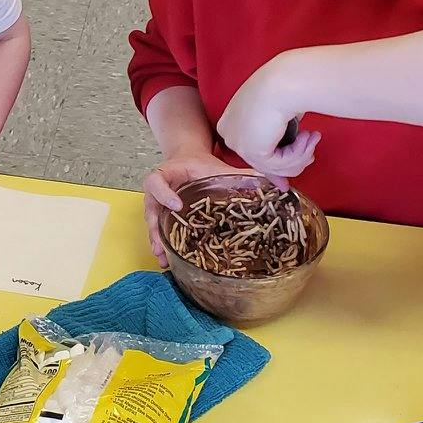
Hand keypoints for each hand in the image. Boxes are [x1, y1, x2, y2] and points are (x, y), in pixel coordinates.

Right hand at [140, 150, 235, 268]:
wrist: (187, 162)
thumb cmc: (199, 165)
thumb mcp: (216, 167)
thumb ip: (240, 173)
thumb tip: (273, 182)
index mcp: (166, 173)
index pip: (156, 181)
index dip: (164, 194)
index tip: (177, 206)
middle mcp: (157, 191)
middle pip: (150, 208)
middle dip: (155, 227)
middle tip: (163, 243)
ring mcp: (157, 205)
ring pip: (152, 223)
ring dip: (156, 241)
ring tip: (163, 258)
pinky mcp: (162, 216)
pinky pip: (158, 230)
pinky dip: (161, 245)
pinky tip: (166, 260)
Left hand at [216, 59, 319, 180]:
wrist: (286, 81)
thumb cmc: (285, 88)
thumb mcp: (279, 118)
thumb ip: (280, 144)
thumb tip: (287, 173)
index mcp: (231, 121)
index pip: (252, 152)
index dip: (275, 165)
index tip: (288, 176)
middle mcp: (229, 133)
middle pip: (263, 163)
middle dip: (293, 161)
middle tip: (312, 151)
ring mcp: (238, 143)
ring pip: (275, 167)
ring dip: (301, 155)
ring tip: (313, 137)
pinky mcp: (252, 151)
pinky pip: (281, 165)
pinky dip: (299, 153)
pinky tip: (306, 136)